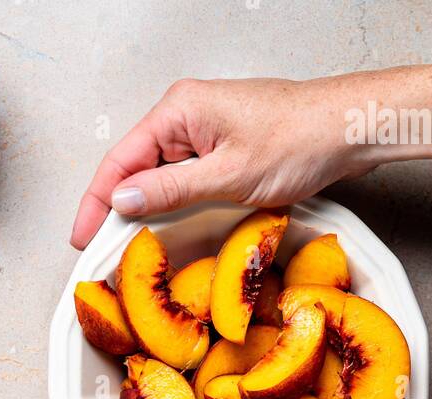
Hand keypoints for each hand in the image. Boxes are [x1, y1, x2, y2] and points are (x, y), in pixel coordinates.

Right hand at [71, 76, 369, 248]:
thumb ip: (171, 190)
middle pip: (135, 169)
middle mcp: (187, 115)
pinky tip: (169, 230)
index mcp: (179, 110)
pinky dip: (174, 205)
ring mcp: (206, 131)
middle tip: (104, 254)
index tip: (83, 238)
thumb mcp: (228, 175)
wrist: (348, 129)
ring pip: (161, 177)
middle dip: (117, 210)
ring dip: (147, 211)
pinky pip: (185, 179)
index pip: (120, 160)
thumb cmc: (299, 139)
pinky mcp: (224, 147)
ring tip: (131, 248)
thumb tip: (123, 202)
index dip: (96, 203)